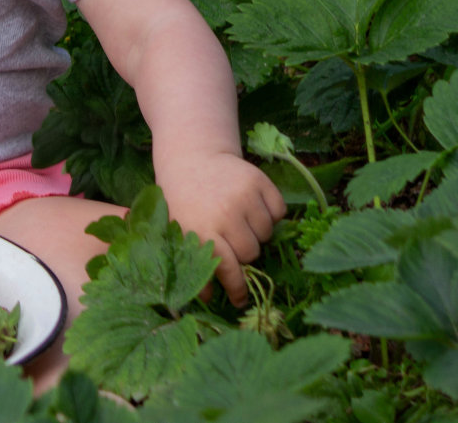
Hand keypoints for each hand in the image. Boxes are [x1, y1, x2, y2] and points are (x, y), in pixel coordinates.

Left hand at [157, 151, 285, 305]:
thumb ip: (192, 262)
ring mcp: (245, 196)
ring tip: (239, 220)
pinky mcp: (260, 181)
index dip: (237, 288)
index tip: (240, 299)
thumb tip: (207, 300)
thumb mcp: (178, 230)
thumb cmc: (182, 199)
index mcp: (202, 229)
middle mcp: (226, 214)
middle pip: (252, 253)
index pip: (228, 269)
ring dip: (256, 233)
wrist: (192, 156)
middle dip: (244, 253)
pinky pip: (279, 212)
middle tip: (232, 241)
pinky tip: (253, 206)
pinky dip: (271, 213)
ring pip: (267, 234)